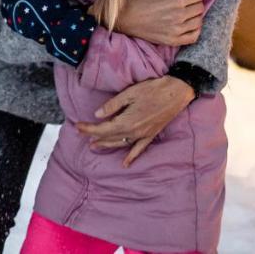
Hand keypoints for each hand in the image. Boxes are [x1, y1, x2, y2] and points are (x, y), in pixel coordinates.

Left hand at [75, 75, 195, 166]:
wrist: (177, 92)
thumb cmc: (153, 89)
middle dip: (94, 136)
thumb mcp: (130, 93)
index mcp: (127, 121)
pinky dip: (131, 157)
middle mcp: (134, 132)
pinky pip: (139, 149)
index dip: (89, 128)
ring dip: (107, 144)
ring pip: (121, 143)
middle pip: (110, 137)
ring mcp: (143, 135)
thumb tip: (98, 115)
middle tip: (81, 134)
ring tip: (94, 145)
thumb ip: (113, 105)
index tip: (78, 126)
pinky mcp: (151, 135)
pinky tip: (125, 163)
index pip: (102, 128)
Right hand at [114, 0, 202, 45]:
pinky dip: (194, 30)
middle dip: (195, 3)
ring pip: (199, 21)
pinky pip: (194, 37)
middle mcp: (180, 15)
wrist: (124, 17)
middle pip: (200, 8)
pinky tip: (188, 25)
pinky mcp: (173, 41)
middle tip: (186, 2)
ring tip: (185, 13)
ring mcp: (177, 30)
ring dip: (194, 16)